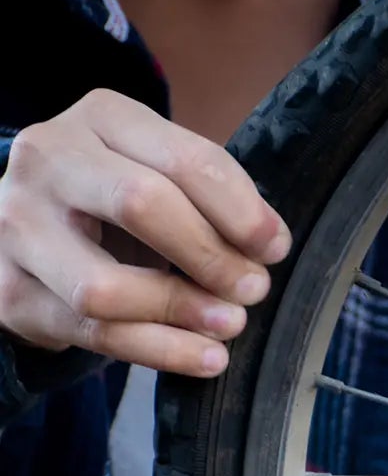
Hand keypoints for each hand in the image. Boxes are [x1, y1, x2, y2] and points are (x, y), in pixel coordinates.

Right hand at [0, 88, 288, 377]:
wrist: (32, 231)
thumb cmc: (118, 203)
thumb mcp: (163, 177)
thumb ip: (212, 199)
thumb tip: (269, 244)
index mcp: (100, 119)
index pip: (184, 159)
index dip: (242, 212)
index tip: (273, 249)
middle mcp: (48, 161)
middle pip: (140, 204)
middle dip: (211, 255)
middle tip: (252, 287)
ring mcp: (20, 227)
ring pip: (105, 285)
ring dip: (182, 310)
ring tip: (230, 322)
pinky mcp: (15, 292)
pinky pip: (98, 333)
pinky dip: (165, 351)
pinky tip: (209, 357)